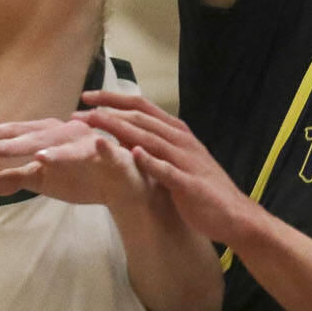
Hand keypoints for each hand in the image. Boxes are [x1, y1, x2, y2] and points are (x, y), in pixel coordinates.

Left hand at [0, 116, 149, 209]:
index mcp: (50, 138)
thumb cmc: (82, 176)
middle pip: (39, 136)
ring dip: (57, 149)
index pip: (17, 134)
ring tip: (37, 157)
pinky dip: (105, 147)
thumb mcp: (44, 180)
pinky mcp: (115, 157)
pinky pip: (109, 152)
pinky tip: (99, 145)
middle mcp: (69, 134)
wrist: (123, 186)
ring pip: (71, 145)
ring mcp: (92, 144)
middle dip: (16, 142)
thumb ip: (16, 179)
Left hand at [74, 91, 260, 245]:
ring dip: (120, 129)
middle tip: (78, 113)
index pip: (142, 106)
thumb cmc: (201, 188)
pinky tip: (134, 154)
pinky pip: (167, 170)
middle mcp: (181, 140)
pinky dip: (151, 160)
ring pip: (150, 138)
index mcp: (177, 132)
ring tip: (95, 125)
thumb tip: (126, 136)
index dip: (113, 99)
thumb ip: (155, 146)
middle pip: (141, 118)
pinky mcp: (189, 184)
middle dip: (107, 112)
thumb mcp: (176, 160)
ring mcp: (185, 160)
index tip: (87, 96)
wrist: (233, 214)